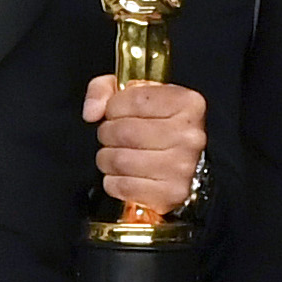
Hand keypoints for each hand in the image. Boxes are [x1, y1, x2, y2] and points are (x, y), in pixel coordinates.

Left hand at [82, 74, 203, 214]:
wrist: (180, 164)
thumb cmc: (157, 126)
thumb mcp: (134, 94)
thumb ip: (105, 88)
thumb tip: (92, 111)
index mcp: (187, 104)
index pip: (136, 99)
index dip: (114, 107)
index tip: (115, 113)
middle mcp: (189, 136)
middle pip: (125, 131)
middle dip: (107, 134)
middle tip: (111, 137)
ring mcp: (182, 167)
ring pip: (120, 160)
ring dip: (107, 159)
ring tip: (115, 155)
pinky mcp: (171, 194)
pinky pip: (124, 186)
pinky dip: (114, 182)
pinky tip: (122, 175)